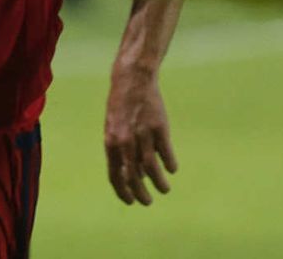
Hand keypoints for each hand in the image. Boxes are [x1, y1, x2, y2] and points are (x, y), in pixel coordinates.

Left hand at [103, 65, 176, 205]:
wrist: (132, 79)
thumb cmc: (122, 106)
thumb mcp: (113, 128)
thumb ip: (120, 150)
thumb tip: (132, 175)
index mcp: (111, 142)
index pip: (115, 175)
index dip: (122, 191)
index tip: (131, 201)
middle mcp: (125, 141)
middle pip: (133, 177)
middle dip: (141, 194)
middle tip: (148, 202)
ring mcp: (142, 134)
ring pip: (151, 169)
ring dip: (159, 183)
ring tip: (164, 189)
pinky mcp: (159, 128)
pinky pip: (166, 154)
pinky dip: (170, 164)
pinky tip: (172, 168)